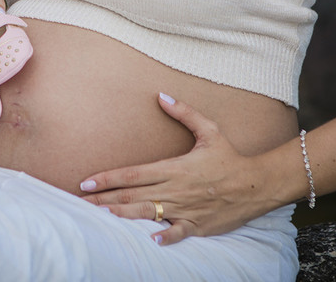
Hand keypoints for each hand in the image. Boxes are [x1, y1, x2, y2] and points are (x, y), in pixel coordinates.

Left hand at [78, 94, 277, 245]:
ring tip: (98, 217)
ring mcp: (186, 209)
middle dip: (104, 199)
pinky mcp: (198, 225)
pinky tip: (149, 241)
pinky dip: (164, 237)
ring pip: (147, 213)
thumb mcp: (209, 130)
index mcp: (174, 167)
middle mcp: (175, 190)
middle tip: (79, 203)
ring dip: (121, 216)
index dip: (107, 178)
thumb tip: (162, 95)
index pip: (133, 173)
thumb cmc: (230, 157)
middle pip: (132, 195)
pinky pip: (178, 233)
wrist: (257, 184)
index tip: (86, 182)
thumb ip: (184, 113)